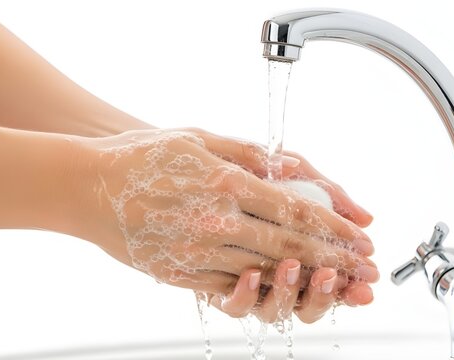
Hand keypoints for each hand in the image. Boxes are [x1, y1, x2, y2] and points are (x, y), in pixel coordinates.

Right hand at [74, 128, 377, 322]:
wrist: (86, 188)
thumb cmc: (144, 157)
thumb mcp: (200, 138)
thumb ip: (250, 154)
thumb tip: (294, 167)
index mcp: (225, 181)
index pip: (295, 208)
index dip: (334, 226)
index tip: (362, 235)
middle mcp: (216, 220)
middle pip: (290, 244)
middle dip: (336, 258)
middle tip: (367, 270)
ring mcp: (198, 252)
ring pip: (267, 270)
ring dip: (309, 278)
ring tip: (342, 285)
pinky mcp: (182, 275)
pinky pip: (233, 287)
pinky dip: (266, 289)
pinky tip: (290, 290)